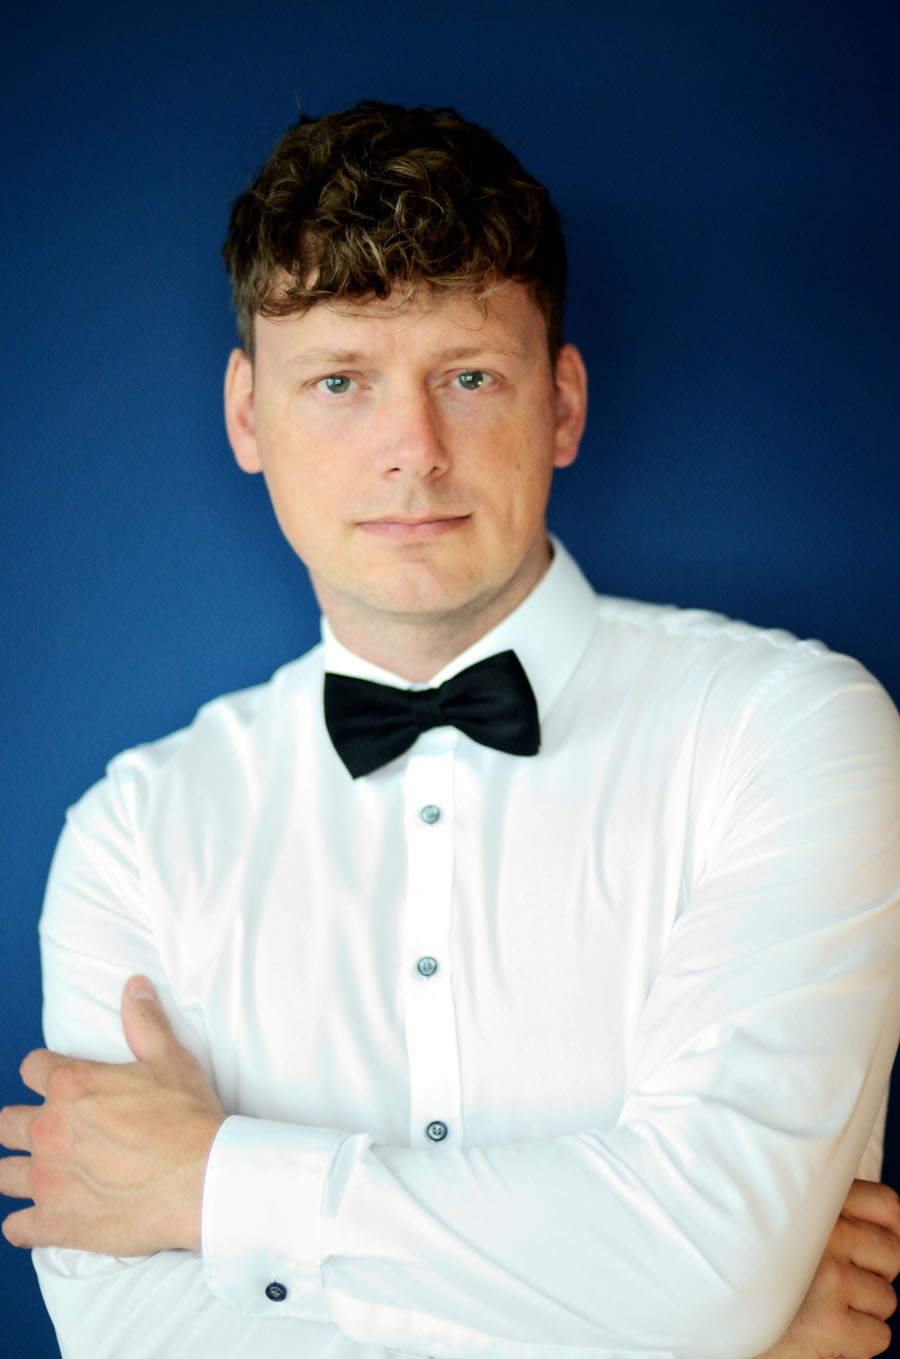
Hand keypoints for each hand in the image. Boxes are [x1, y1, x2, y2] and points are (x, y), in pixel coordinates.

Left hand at [0, 975, 224, 1255]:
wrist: (202, 1178)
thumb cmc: (187, 1117)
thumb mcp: (169, 1057)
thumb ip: (144, 1021)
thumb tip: (135, 985)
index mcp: (71, 1086)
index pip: (32, 1068)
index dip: (44, 1071)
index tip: (54, 1080)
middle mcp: (49, 1130)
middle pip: (5, 1124)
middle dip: (18, 1124)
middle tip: (42, 1130)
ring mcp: (48, 1180)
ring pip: (4, 1176)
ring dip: (16, 1172)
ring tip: (33, 1173)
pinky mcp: (57, 1223)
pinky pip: (18, 1227)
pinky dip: (24, 1224)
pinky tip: (36, 1219)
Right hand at [759, 1178, 899, 1358]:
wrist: (711, 1316)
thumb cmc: (748, 1264)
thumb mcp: (781, 1216)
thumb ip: (824, 1209)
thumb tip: (892, 1226)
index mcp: (814, 1197)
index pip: (889, 1206)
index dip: (885, 1231)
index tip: (865, 1247)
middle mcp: (824, 1230)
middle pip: (893, 1254)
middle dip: (872, 1273)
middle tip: (833, 1280)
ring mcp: (828, 1276)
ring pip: (886, 1299)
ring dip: (861, 1309)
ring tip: (819, 1303)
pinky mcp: (829, 1322)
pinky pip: (878, 1336)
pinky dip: (856, 1341)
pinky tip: (822, 1329)